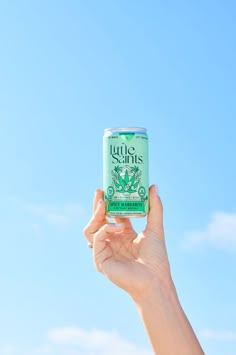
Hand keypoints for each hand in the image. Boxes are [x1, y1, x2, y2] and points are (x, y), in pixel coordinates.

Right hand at [83, 185, 171, 299]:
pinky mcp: (100, 260)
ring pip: (90, 229)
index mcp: (123, 234)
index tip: (108, 187)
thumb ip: (155, 207)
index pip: (111, 215)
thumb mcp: (155, 228)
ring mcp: (105, 250)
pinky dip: (105, 230)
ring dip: (96, 215)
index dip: (109, 201)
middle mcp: (112, 241)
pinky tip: (117, 226)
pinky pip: (96, 239)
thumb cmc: (156, 258)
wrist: (155, 280)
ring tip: (105, 205)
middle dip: (97, 205)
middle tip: (100, 191)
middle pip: (98, 220)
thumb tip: (153, 186)